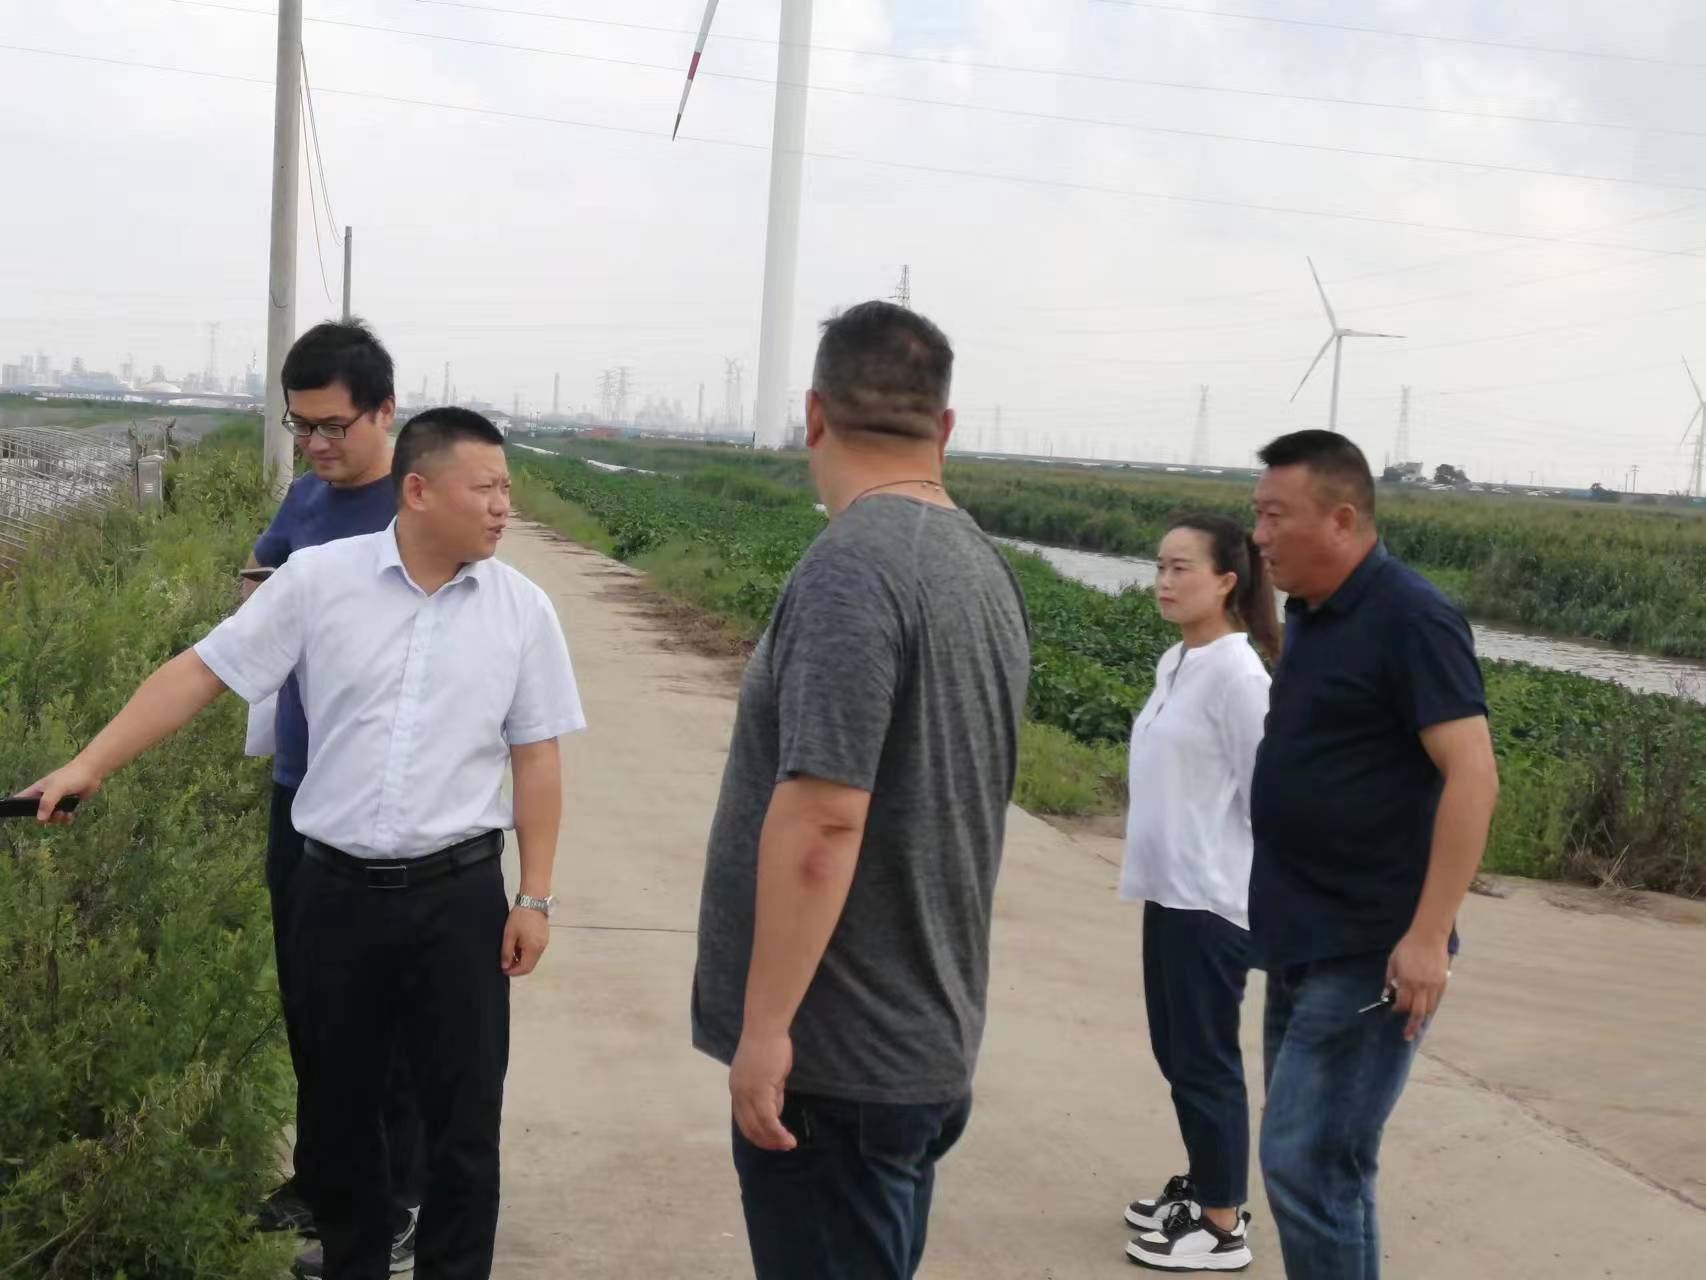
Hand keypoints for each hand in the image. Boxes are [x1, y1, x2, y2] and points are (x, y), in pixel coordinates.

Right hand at [20, 759, 102, 824]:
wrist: (91, 772)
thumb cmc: (71, 776)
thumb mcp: (57, 789)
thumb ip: (47, 803)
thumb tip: (40, 819)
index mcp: (37, 790)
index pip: (20, 799)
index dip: (18, 807)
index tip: (24, 814)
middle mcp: (44, 796)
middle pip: (37, 813)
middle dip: (45, 818)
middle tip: (54, 814)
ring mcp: (56, 800)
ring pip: (51, 816)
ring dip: (57, 819)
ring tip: (64, 814)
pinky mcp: (68, 804)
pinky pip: (62, 816)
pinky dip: (66, 819)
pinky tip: (70, 815)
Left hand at [500, 905, 550, 975]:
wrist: (533, 901)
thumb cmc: (520, 917)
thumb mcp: (509, 935)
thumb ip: (507, 952)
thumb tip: (505, 966)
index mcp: (533, 948)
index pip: (525, 968)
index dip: (513, 972)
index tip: (503, 970)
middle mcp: (541, 948)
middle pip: (530, 965)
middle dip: (517, 967)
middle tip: (505, 964)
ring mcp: (544, 943)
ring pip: (533, 958)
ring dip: (522, 960)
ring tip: (510, 953)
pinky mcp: (544, 937)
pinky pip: (535, 951)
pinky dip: (527, 953)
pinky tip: (518, 946)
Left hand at [730, 1029, 795, 1150]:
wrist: (765, 1028)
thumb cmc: (769, 1046)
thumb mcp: (768, 1075)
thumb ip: (770, 1094)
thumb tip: (775, 1112)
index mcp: (737, 1090)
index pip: (744, 1121)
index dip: (758, 1134)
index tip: (773, 1141)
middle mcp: (737, 1094)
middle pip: (749, 1128)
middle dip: (766, 1141)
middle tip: (782, 1147)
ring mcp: (747, 1093)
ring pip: (759, 1126)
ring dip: (774, 1139)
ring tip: (788, 1144)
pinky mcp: (759, 1091)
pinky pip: (768, 1118)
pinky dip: (778, 1131)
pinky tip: (788, 1137)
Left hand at [1386, 928, 1450, 1041]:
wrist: (1429, 936)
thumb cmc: (1407, 947)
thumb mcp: (1393, 961)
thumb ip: (1390, 979)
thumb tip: (1386, 994)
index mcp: (1407, 980)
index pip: (1403, 1003)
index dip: (1397, 1009)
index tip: (1393, 1009)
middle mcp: (1421, 985)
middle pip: (1418, 1012)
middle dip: (1412, 1026)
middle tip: (1407, 1036)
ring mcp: (1434, 985)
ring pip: (1429, 1009)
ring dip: (1421, 1016)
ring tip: (1416, 1022)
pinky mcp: (1443, 982)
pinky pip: (1437, 1000)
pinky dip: (1430, 1006)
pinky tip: (1425, 1008)